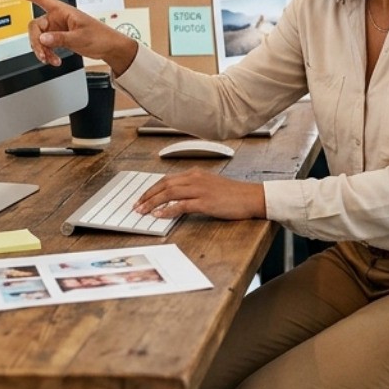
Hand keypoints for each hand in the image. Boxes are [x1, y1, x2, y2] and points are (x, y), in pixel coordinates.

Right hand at [9, 0, 140, 73]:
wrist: (109, 47)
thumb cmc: (100, 36)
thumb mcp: (79, 37)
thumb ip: (59, 38)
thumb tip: (43, 39)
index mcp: (62, 11)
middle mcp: (58, 18)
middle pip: (35, 26)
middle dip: (36, 42)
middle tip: (42, 54)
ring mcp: (57, 29)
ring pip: (39, 38)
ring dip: (42, 50)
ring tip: (51, 59)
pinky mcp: (59, 38)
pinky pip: (46, 45)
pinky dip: (48, 54)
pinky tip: (54, 60)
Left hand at [133, 170, 264, 218]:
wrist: (251, 197)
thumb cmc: (233, 194)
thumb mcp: (210, 186)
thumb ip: (193, 189)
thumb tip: (176, 200)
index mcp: (196, 173)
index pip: (168, 179)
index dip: (152, 188)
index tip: (142, 198)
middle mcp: (196, 178)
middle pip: (165, 184)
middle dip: (148, 195)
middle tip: (136, 205)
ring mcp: (200, 189)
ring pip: (169, 192)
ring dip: (153, 202)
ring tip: (142, 211)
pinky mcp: (205, 202)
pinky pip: (181, 204)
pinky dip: (168, 209)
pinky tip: (159, 214)